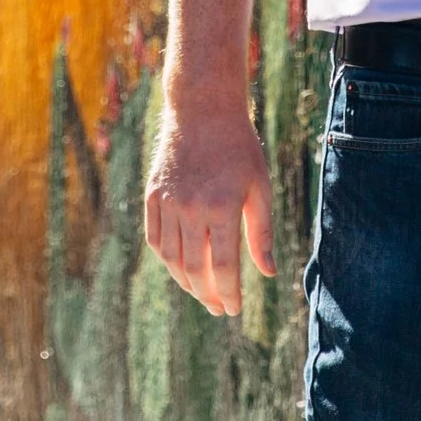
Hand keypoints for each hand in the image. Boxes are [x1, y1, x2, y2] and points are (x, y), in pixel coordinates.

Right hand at [144, 89, 275, 316]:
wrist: (203, 111)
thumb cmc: (239, 149)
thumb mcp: (259, 187)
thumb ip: (262, 233)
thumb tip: (268, 273)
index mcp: (221, 207)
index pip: (222, 266)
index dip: (228, 293)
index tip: (234, 309)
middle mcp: (190, 208)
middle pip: (194, 268)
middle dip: (208, 295)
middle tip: (219, 308)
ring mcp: (167, 202)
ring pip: (171, 258)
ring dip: (186, 282)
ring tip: (201, 293)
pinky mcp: (152, 196)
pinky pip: (155, 239)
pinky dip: (166, 259)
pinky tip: (180, 268)